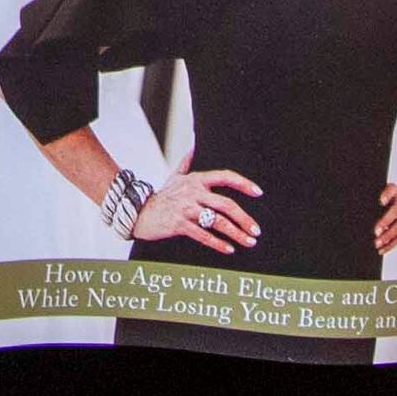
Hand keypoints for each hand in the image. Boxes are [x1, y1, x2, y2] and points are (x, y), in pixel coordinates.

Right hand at [131, 168, 260, 254]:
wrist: (138, 211)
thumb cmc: (161, 197)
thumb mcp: (174, 176)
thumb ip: (186, 162)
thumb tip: (194, 145)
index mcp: (196, 180)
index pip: (224, 176)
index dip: (243, 183)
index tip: (258, 192)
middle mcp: (193, 192)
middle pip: (225, 204)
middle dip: (244, 218)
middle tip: (256, 230)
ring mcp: (186, 209)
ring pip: (217, 221)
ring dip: (236, 233)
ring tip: (249, 242)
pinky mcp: (179, 224)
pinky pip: (203, 235)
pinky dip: (218, 243)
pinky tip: (230, 249)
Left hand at [372, 174, 396, 252]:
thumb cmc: (394, 195)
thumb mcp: (391, 189)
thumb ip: (387, 192)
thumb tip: (382, 201)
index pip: (395, 208)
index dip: (388, 212)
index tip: (380, 206)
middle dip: (388, 229)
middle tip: (376, 233)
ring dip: (389, 240)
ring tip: (377, 245)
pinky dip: (390, 246)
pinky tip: (381, 250)